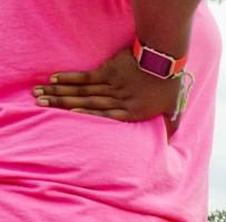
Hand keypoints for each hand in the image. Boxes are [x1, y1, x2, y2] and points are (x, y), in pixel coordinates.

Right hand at [33, 48, 180, 126]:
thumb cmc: (170, 86)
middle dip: (62, 105)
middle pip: (86, 104)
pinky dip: (70, 78)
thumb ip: (169, 127)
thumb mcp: (173, 110)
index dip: (86, 117)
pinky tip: (54, 80)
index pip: (105, 117)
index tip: (69, 118)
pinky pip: (86, 77)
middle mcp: (118, 100)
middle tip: (40, 106)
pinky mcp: (108, 70)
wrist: (164, 60)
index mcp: (131, 112)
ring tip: (40, 95)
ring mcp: (111, 85)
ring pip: (82, 91)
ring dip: (60, 93)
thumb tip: (169, 145)